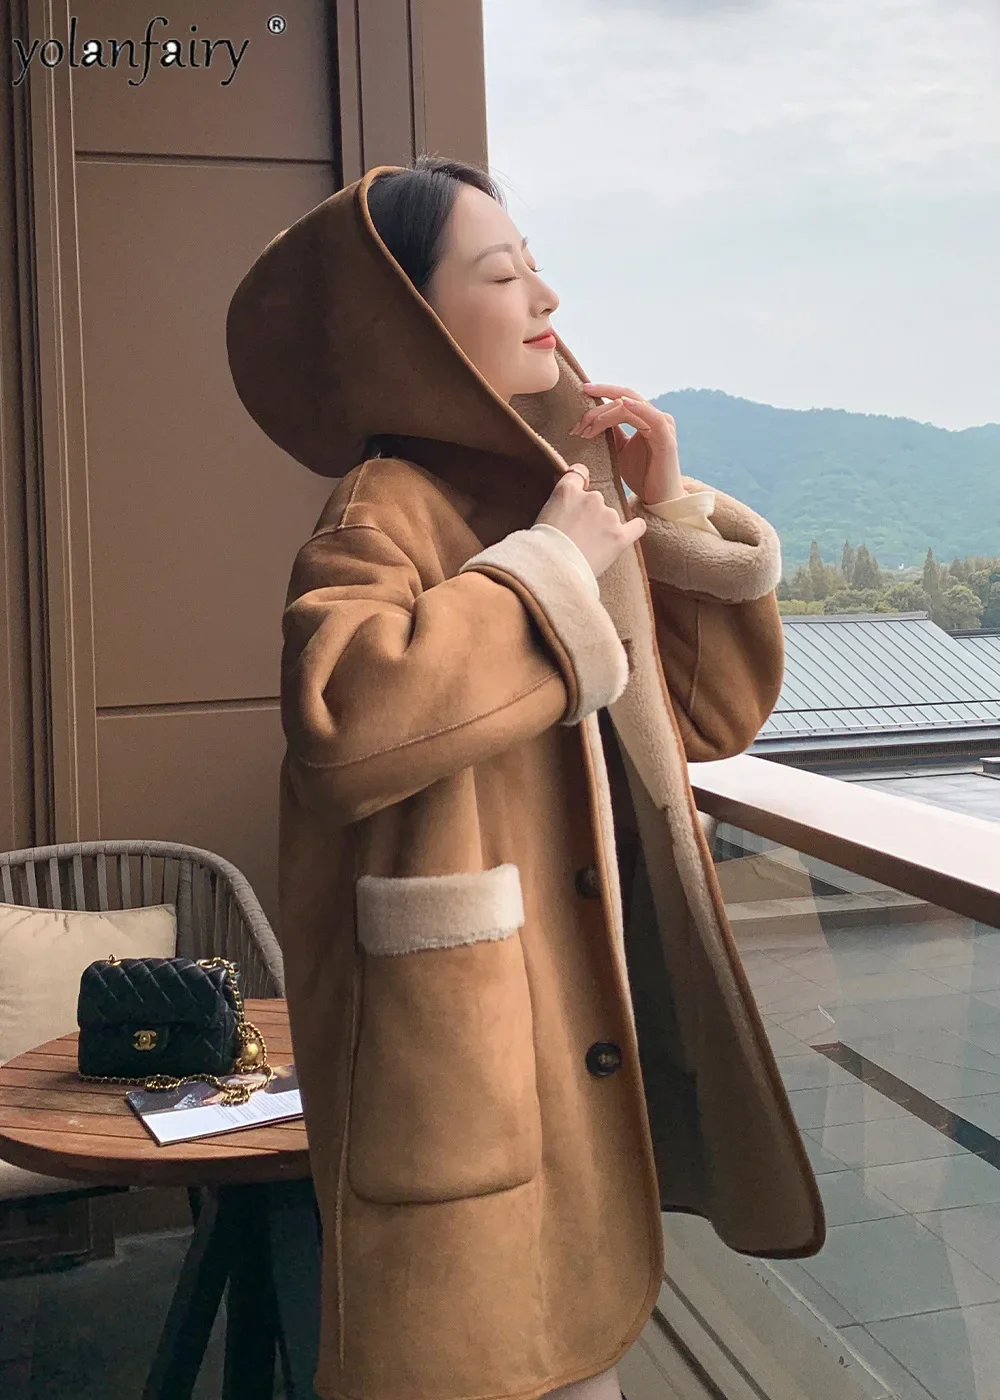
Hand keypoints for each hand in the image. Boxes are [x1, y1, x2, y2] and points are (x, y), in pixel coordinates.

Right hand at [535, 465, 645, 576]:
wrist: (552, 569)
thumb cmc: (540, 548)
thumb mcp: (541, 516)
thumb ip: (558, 504)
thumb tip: (565, 508)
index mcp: (568, 490)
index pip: (579, 473)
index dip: (579, 482)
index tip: (578, 491)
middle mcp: (592, 498)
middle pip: (595, 500)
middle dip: (588, 514)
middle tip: (577, 534)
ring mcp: (608, 516)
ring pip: (610, 517)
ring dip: (603, 527)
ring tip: (589, 548)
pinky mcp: (620, 536)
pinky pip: (637, 527)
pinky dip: (634, 529)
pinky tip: (627, 534)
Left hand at [569, 382, 681, 504]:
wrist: (658, 499)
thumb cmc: (641, 475)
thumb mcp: (619, 450)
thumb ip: (611, 432)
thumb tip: (591, 420)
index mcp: (645, 417)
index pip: (619, 398)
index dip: (597, 403)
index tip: (576, 421)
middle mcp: (655, 416)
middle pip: (622, 398)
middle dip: (596, 408)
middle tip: (576, 424)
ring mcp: (662, 424)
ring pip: (630, 406)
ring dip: (605, 414)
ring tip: (587, 426)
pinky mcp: (666, 437)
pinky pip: (652, 417)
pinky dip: (637, 407)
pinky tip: (622, 403)